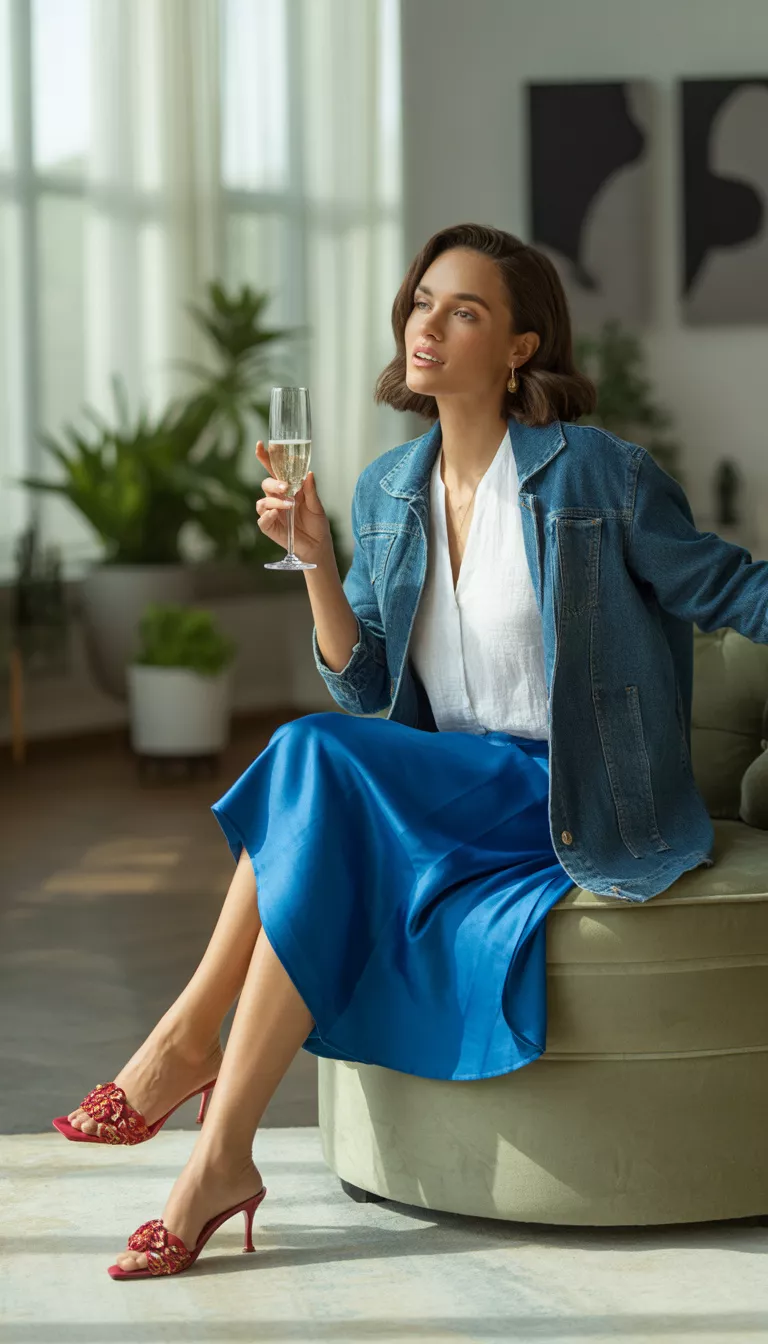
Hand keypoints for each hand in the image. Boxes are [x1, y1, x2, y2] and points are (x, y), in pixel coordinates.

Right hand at [255, 441, 332, 563]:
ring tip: (289, 505)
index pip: (274, 471)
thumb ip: (311, 491)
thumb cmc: (317, 524)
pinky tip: (276, 514)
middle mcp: (278, 499)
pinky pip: (262, 519)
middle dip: (274, 483)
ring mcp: (272, 513)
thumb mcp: (317, 506)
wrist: (318, 546)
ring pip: (263, 501)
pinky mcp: (270, 527)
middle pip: (266, 484)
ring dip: (275, 500)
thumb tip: (308, 473)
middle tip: (285, 487)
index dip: (266, 458)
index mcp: (288, 490)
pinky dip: (267, 515)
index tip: (261, 445)